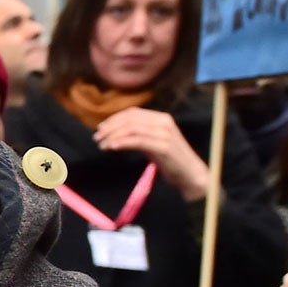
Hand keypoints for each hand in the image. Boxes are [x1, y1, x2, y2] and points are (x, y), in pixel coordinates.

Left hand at [92, 107, 206, 200]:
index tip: (100, 128)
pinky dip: (122, 143)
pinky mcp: (164, 146)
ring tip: (102, 145)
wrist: (190, 174)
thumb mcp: (152, 142)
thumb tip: (114, 133)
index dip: (114, 119)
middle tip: (97, 138)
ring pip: (132, 129)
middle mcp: (164, 122)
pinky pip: (138, 141)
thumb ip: (138, 134)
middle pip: (130, 119)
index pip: (133, 112)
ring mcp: (165, 133)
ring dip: (113, 136)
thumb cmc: (170, 160)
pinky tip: (111, 147)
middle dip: (110, 127)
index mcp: (161, 118)